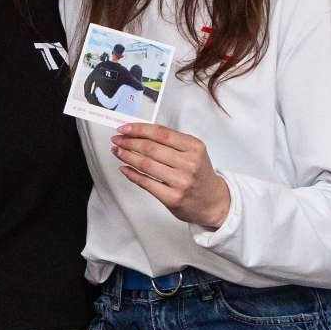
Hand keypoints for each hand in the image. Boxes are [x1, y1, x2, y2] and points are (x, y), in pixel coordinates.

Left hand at [111, 124, 232, 231]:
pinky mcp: (173, 197)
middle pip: (151, 148)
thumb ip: (171, 142)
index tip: (124, 128)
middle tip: (117, 139)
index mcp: (194, 147)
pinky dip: (132, 174)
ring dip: (127, 156)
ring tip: (118, 152)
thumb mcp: (193, 152)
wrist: (213, 202)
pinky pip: (146, 182)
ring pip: (146, 164)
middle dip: (129, 142)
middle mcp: (189, 163)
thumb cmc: (199, 174)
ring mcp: (181, 181)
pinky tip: (124, 168)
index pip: (161, 133)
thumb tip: (139, 133)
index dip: (139, 129)